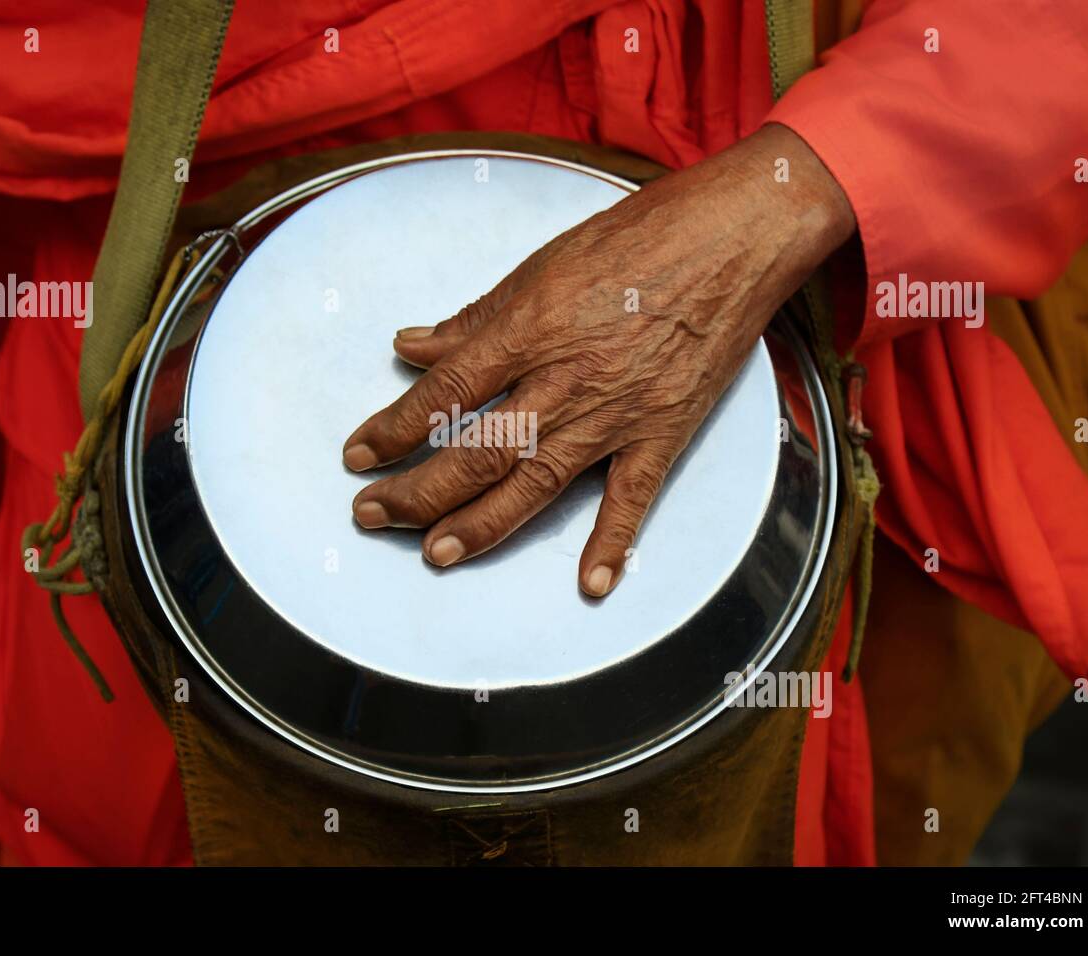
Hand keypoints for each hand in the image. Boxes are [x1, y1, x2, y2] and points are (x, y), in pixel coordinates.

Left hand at [343, 123, 854, 596]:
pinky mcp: (663, 432)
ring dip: (481, 523)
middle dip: (418, 490)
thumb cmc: (635, 240)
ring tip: (435, 554)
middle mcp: (563, 380)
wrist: (730, 238)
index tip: (358, 456)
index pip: (444, 393)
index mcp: (529, 330)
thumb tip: (412, 346)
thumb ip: (474, 318)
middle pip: (477, 450)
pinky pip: (633, 498)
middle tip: (372, 516)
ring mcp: (615, 413)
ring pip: (536, 482)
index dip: (393, 428)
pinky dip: (613, 543)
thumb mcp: (540, 266)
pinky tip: (589, 584)